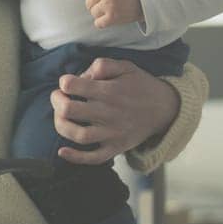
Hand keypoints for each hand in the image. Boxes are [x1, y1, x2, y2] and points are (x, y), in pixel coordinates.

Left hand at [51, 57, 180, 164]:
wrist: (165, 109)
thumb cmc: (141, 85)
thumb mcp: (126, 66)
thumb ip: (103, 65)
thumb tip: (83, 75)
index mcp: (110, 90)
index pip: (74, 86)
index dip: (65, 82)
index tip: (67, 83)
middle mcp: (109, 113)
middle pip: (70, 110)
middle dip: (56, 102)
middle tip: (58, 97)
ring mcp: (113, 133)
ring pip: (78, 135)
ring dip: (61, 125)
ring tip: (60, 116)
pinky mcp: (116, 148)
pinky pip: (94, 158)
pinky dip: (75, 157)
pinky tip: (62, 151)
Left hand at [85, 0, 142, 28]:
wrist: (145, 0)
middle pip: (89, 1)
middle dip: (94, 5)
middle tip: (102, 7)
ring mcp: (109, 4)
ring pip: (93, 12)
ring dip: (99, 14)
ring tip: (108, 12)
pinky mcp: (112, 17)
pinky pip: (98, 23)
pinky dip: (102, 23)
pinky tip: (108, 20)